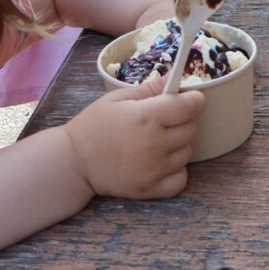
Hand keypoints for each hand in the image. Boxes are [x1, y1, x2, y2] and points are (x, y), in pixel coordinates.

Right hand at [64, 79, 203, 198]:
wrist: (75, 161)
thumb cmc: (94, 124)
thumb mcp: (117, 98)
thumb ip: (147, 89)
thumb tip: (172, 79)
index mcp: (146, 117)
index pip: (189, 106)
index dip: (193, 99)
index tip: (189, 98)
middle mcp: (155, 144)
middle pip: (191, 128)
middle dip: (183, 120)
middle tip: (164, 118)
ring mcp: (155, 170)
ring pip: (187, 152)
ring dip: (178, 143)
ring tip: (157, 139)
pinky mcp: (151, 190)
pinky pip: (181, 178)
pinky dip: (176, 170)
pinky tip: (161, 161)